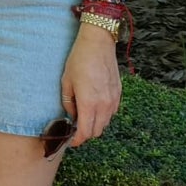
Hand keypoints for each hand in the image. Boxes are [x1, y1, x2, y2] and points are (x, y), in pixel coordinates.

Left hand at [59, 23, 120, 147]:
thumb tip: (72, 114)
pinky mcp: (118, 94)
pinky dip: (103, 115)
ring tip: (84, 115)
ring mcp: (113, 100)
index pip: (86, 132)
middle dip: (86, 133)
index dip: (78, 140)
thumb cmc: (79, 60)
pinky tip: (94, 105)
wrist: (98, 44)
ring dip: (95, 124)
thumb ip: (68, 101)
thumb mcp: (66, 80)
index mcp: (89, 103)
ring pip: (105, 123)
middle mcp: (104, 105)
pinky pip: (112, 112)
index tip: (72, 141)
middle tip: (75, 127)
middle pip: (97, 131)